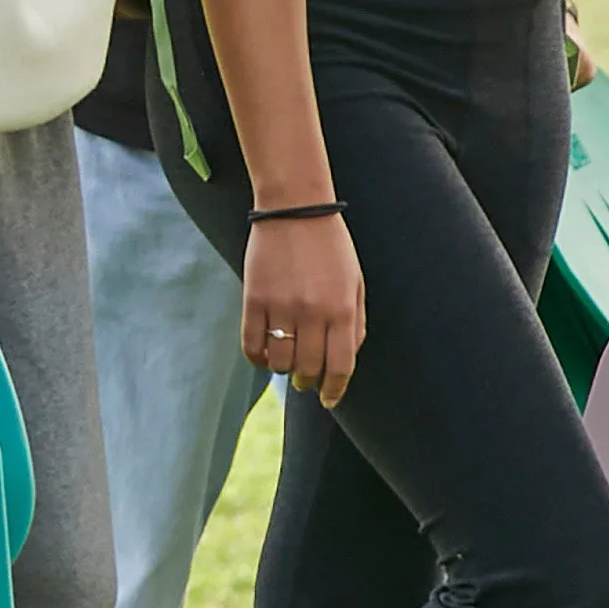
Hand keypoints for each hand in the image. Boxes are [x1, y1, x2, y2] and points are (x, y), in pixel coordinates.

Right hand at [239, 208, 365, 407]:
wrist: (295, 208)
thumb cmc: (330, 245)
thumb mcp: (355, 281)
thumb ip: (356, 322)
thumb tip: (346, 358)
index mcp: (342, 309)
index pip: (340, 366)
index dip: (334, 389)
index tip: (329, 400)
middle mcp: (313, 312)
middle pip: (308, 368)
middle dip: (308, 382)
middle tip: (305, 381)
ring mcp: (281, 306)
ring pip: (279, 361)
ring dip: (283, 369)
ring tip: (285, 362)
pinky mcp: (253, 299)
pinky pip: (252, 344)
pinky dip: (257, 357)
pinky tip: (263, 354)